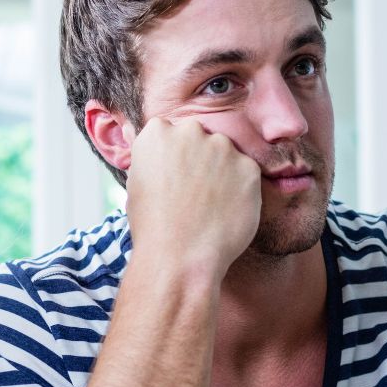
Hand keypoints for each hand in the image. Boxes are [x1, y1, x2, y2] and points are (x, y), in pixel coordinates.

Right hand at [125, 118, 259, 278]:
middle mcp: (190, 131)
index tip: (171, 176)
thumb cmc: (153, 225)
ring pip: (224, 153)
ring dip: (220, 170)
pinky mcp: (249, 167)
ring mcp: (222, 147)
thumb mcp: (137, 182)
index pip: (168, 131)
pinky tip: (225, 211)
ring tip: (209, 204)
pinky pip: (246, 173)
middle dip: (197, 157)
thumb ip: (151, 157)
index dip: (171, 156)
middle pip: (198, 136)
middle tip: (192, 190)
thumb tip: (149, 142)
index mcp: (157, 133)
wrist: (180, 255)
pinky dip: (239, 189)